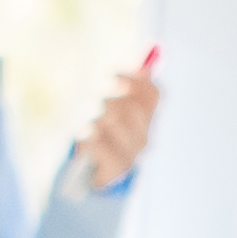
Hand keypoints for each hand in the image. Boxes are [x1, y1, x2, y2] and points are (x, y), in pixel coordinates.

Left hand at [69, 54, 162, 191]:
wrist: (92, 179)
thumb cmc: (100, 139)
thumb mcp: (112, 110)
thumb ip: (128, 85)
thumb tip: (146, 58)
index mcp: (146, 122)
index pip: (152, 94)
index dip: (134, 79)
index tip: (113, 74)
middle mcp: (144, 137)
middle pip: (129, 105)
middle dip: (105, 100)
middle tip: (92, 107)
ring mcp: (133, 153)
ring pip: (111, 120)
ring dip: (92, 119)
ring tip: (86, 128)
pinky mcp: (117, 167)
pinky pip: (98, 140)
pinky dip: (85, 137)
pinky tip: (84, 143)